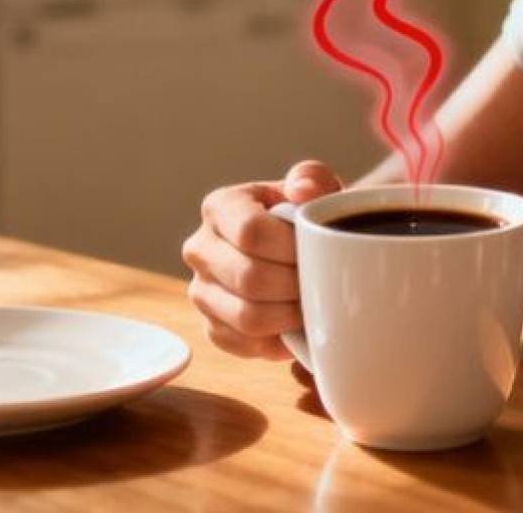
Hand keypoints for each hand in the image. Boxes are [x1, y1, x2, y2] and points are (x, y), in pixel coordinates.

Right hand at [181, 160, 341, 361]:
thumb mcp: (317, 188)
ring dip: (290, 314)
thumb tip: (301, 189)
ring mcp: (201, 292)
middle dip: (295, 284)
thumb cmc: (307, 218)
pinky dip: (280, 339)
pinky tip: (297, 323)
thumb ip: (313, 177)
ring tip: (313, 301)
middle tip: (322, 282)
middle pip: (249, 277)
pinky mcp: (213, 328)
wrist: (299, 254)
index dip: (290, 247)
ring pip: (248, 317)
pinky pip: (246, 344)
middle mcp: (200, 249)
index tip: (318, 250)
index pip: (250, 231)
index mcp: (220, 207)